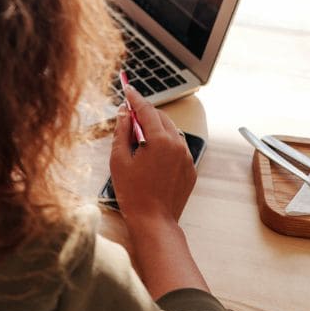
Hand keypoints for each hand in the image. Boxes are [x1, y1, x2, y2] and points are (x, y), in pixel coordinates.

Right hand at [108, 85, 196, 228]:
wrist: (154, 220)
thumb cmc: (133, 192)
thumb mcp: (119, 159)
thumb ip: (121, 132)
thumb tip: (123, 113)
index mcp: (160, 140)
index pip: (146, 110)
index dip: (135, 98)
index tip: (128, 89)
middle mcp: (178, 145)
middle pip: (161, 118)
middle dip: (145, 114)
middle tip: (128, 116)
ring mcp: (187, 157)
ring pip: (171, 132)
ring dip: (156, 129)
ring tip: (138, 139)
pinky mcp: (190, 169)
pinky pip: (178, 148)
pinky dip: (165, 144)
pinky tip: (151, 156)